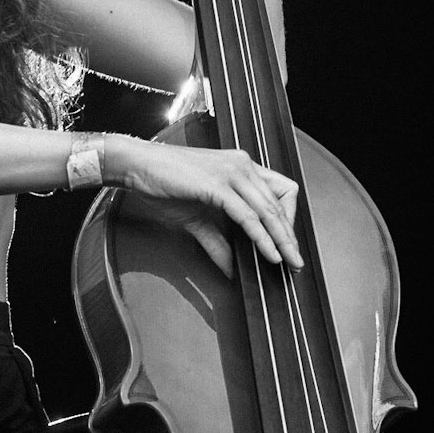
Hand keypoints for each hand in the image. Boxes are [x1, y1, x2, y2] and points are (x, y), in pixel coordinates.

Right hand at [105, 135, 300, 279]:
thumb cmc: (163, 183)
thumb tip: (231, 267)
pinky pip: (248, 217)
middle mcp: (242, 165)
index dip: (287, 217)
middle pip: (280, 202)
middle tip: (296, 260)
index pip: (281, 190)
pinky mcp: (218, 185)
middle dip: (289, 235)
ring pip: (268, 211)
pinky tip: (267, 254)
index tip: (285, 241)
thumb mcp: (196, 217)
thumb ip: (218, 241)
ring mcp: (232, 173)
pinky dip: (261, 238)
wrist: (137, 166)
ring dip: (281, 240)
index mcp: (240, 166)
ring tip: (288, 262)